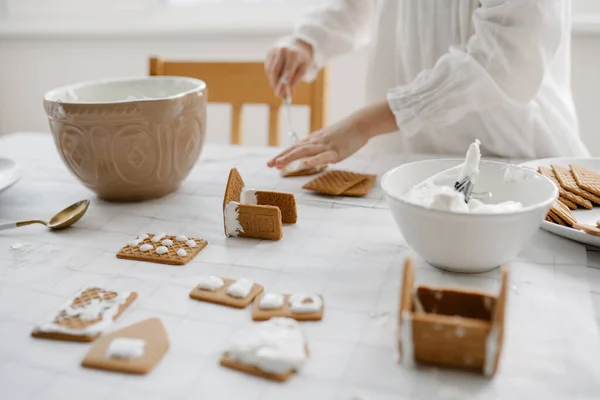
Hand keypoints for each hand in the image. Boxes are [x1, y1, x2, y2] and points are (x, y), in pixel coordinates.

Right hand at [265, 38, 313, 97]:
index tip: (283, 96)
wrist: (298, 43)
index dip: (284, 85)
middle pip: (275, 71)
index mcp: (293, 54)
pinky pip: (268, 67)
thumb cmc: (302, 59)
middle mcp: (282, 50)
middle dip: (276, 85)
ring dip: (273, 81)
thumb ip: (296, 82)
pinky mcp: (269, 51)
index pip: (287, 72)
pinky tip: (276, 79)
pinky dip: (271, 75)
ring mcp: (274, 50)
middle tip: (278, 95)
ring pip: (270, 70)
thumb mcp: (304, 69)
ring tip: (278, 88)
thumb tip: (289, 96)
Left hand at [267, 100, 398, 168]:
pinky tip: (305, 164)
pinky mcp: (336, 151)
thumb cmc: (345, 132)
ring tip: (279, 165)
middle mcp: (316, 142)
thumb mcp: (328, 139)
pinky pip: (323, 157)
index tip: (271, 163)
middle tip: (269, 165)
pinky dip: (314, 161)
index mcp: (314, 140)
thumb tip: (308, 155)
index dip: (282, 155)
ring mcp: (325, 146)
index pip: (294, 148)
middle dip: (281, 157)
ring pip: (305, 152)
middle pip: (295, 149)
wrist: (360, 123)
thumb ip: (317, 146)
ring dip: (291, 158)